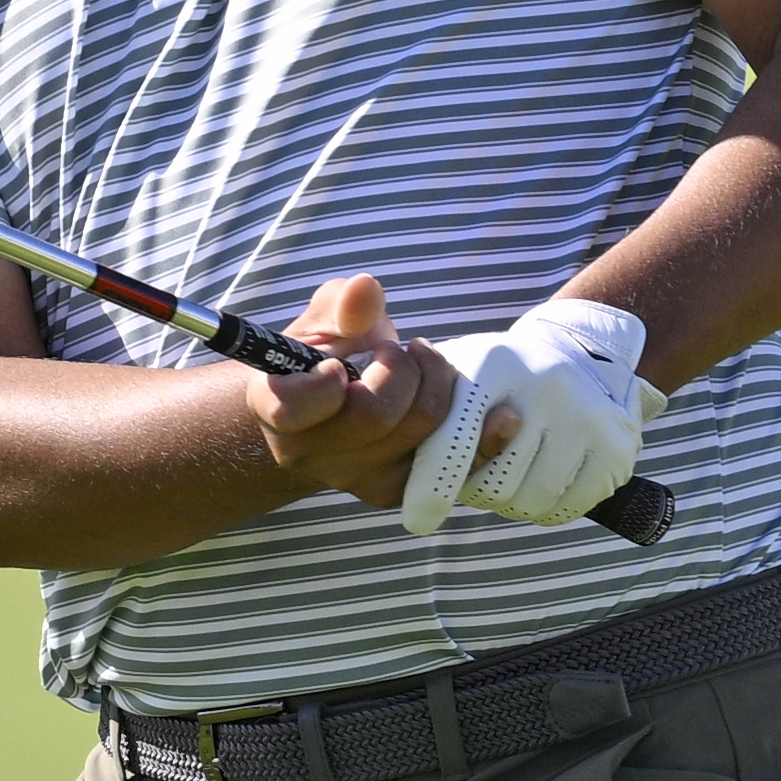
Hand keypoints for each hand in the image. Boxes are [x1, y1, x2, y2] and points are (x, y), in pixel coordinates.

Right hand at [244, 275, 511, 509]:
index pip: (294, 408)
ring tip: (429, 367)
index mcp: (278, 406)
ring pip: (419, 437)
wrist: (331, 412)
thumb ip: (343, 304)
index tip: (339, 365)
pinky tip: (502, 416)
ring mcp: (355, 479)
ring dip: (441, 389)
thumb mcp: (326, 320)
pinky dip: (482, 442)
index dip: (322, 387)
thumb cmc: (328, 355)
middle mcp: (310, 453)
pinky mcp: (396, 492)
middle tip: (405, 350)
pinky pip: (449, 474)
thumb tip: (366, 288)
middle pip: (376, 415)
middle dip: (405, 370)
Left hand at [401, 299, 666, 533]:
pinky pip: (565, 510)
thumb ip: (427, 416)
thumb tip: (402, 471)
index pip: (457, 438)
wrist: (582, 354)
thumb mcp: (460, 375)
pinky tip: (546, 477)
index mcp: (495, 363)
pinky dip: (548, 508)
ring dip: (512, 501)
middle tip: (485, 468)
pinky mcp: (615, 448)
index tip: (418, 521)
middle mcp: (547, 384)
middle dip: (478, 490)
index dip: (434, 484)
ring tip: (516, 469)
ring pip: (529, 502)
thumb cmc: (502, 378)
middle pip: (492, 485)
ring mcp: (587, 416)